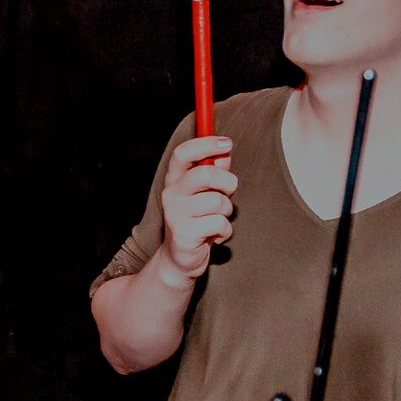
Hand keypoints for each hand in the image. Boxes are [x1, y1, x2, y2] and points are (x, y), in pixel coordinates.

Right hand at [159, 136, 236, 277]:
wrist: (181, 258)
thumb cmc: (197, 220)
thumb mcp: (205, 192)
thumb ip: (215, 170)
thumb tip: (224, 152)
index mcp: (175, 179)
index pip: (183, 153)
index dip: (205, 143)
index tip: (226, 142)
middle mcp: (171, 193)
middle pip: (205, 174)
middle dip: (227, 182)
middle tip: (228, 192)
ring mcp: (175, 214)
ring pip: (217, 201)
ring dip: (226, 212)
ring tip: (217, 219)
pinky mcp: (184, 233)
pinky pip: (219, 224)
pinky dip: (224, 231)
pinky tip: (214, 236)